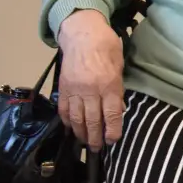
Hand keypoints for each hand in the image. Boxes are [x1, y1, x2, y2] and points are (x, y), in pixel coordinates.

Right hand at [56, 9, 125, 150]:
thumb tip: (117, 110)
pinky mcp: (62, 88)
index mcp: (109, 85)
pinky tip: (71, 128)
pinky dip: (67, 121)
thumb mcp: (119, 66)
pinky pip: (64, 109)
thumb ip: (118, 89)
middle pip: (92, 120)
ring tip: (85, 142)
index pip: (111, 115)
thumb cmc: (106, 47)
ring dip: (80, 133)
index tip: (112, 141)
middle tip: (97, 148)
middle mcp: (90, 90)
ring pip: (76, 118)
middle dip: (95, 137)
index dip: (112, 131)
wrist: (82, 33)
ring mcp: (74, 90)